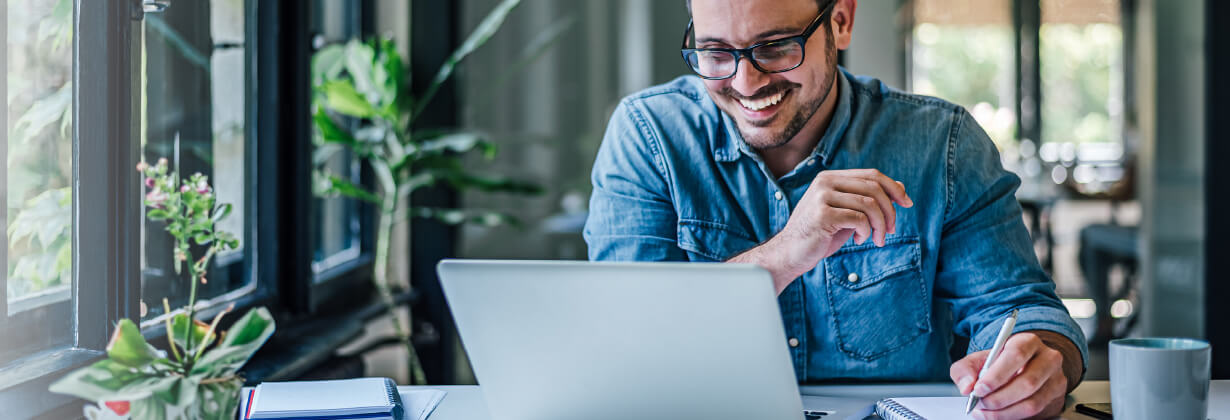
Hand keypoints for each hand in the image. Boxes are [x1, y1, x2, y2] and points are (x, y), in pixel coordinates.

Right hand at [731, 169, 911, 292]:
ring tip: (878, 239)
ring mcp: (822, 197)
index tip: (907, 204)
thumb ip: (868, 199)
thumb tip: (900, 188)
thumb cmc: (821, 234)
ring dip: (880, 225)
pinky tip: (860, 240)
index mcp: (831, 178)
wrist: (791, 253)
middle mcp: (825, 182)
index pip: (872, 175)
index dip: (894, 188)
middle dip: (890, 211)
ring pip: (869, 204)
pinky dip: (866, 231)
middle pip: (873, 188)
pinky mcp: (822, 214)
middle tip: (892, 230)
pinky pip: (858, 219)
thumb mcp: (847, 214)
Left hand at [950, 332, 1067, 419]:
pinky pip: (1035, 413)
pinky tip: (997, 415)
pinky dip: (1012, 417)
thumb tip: (967, 386)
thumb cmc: (999, 364)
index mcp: (1028, 342)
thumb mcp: (977, 360)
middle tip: (980, 403)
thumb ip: (965, 369)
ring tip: (985, 411)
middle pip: (1027, 382)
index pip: (1016, 355)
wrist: (1020, 371)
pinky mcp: (1056, 399)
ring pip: (1032, 402)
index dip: (996, 375)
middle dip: (999, 398)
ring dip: (1004, 412)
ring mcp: (1056, 380)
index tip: (979, 389)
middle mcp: (1048, 359)